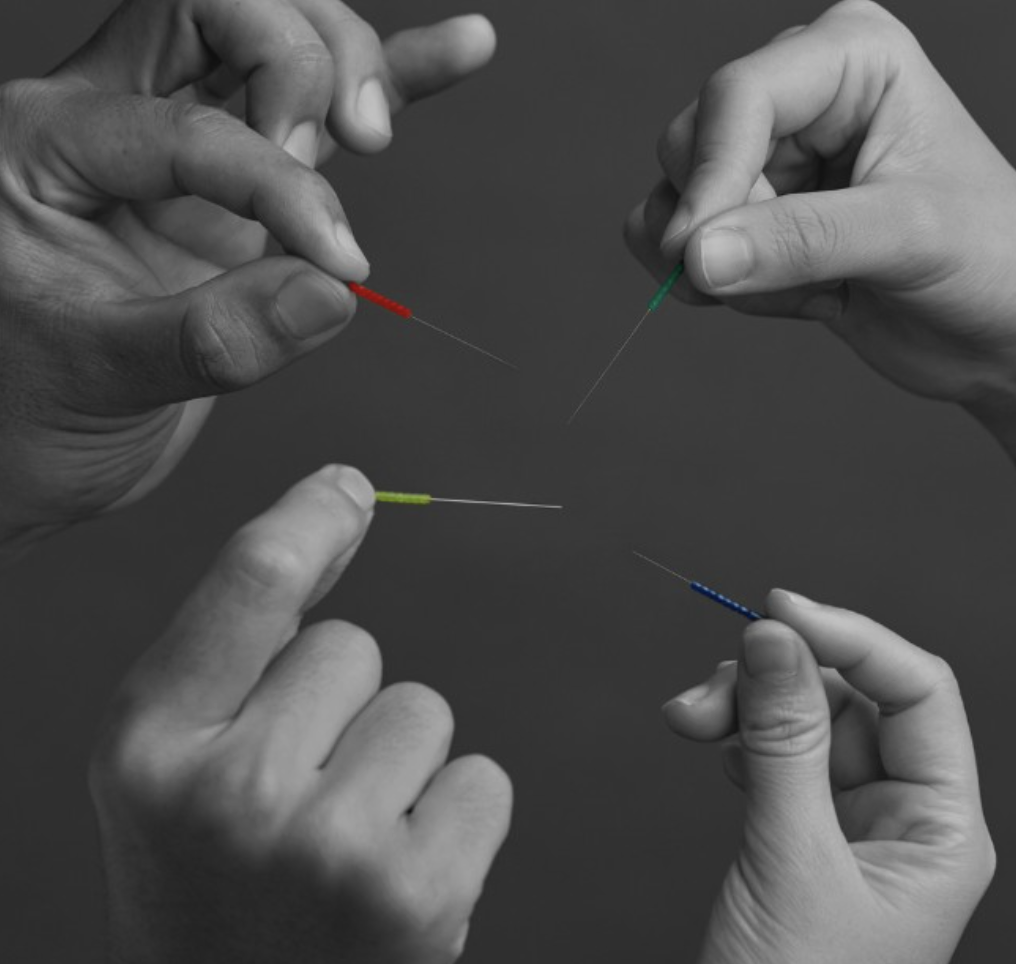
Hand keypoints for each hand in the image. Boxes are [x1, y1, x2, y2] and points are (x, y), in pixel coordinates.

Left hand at [0, 1, 494, 554]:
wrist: (34, 443)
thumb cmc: (30, 406)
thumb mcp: (99, 376)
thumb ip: (211, 334)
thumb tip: (328, 291)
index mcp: (46, 145)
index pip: (191, 126)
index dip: (281, 186)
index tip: (338, 264)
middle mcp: (111, 116)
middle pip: (219, 7)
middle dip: (299, 62)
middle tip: (336, 155)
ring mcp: (183, 141)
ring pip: (273, 32)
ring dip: (344, 61)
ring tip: (372, 133)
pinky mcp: (242, 180)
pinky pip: (319, 106)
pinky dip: (394, 73)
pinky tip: (461, 51)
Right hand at [89, 465, 511, 963]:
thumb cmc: (210, 885)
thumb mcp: (173, 764)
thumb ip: (238, 644)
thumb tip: (340, 502)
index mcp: (150, 746)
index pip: (254, 582)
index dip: (311, 519)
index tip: (347, 491)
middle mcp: (230, 794)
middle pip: (353, 647)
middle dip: (340, 703)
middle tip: (300, 796)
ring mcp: (328, 849)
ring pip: (422, 709)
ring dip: (398, 763)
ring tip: (343, 843)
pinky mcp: (416, 896)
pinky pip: (484, 778)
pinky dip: (456, 817)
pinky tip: (398, 872)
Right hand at [625, 0, 1015, 406]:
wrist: (1005, 333)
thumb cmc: (993, 262)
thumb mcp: (908, 239)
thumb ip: (801, 240)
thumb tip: (697, 254)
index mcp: (851, 59)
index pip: (737, 97)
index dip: (710, 176)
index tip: (696, 255)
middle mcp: (801, 99)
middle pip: (690, 145)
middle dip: (725, 226)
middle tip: (796, 276)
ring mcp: (773, 161)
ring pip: (676, 201)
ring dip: (722, 267)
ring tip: (812, 287)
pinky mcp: (755, 221)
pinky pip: (681, 246)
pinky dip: (716, 286)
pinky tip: (793, 298)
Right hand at [662, 589, 994, 963]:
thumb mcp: (790, 860)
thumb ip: (781, 741)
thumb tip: (772, 640)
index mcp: (940, 828)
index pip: (918, 693)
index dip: (852, 638)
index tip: (780, 611)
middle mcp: (901, 818)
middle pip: (851, 699)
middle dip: (777, 679)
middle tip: (714, 687)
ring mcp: (848, 824)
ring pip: (804, 720)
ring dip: (744, 706)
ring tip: (694, 721)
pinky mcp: (800, 831)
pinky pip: (775, 752)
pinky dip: (738, 736)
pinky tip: (716, 747)